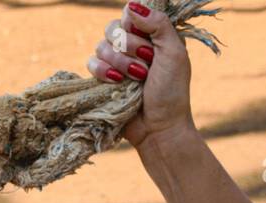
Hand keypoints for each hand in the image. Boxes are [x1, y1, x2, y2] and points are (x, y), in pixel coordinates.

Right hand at [86, 3, 194, 147]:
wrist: (158, 128)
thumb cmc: (171, 92)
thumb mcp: (174, 53)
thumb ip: (158, 24)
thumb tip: (130, 6)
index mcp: (152, 35)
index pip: (131, 14)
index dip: (134, 25)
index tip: (147, 41)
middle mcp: (133, 45)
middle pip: (113, 27)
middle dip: (128, 47)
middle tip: (146, 64)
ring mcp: (117, 63)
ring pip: (101, 45)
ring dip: (119, 63)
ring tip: (136, 79)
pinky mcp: (104, 79)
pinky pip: (91, 63)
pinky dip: (103, 72)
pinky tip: (117, 83)